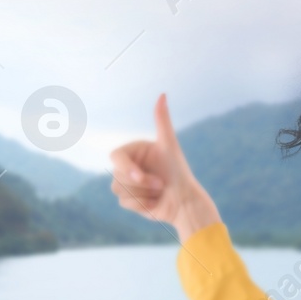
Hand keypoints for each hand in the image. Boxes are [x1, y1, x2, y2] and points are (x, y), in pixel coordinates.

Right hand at [109, 93, 220, 240]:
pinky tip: (155, 203)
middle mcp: (127, 167)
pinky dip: (142, 205)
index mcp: (133, 152)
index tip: (141, 176)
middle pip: (117, 176)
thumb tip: (163, 94)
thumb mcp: (169, 145)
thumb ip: (162, 120)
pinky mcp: (129, 201)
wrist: (185, 201)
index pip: (115, 157)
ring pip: (119, 190)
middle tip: (161, 184)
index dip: (126, 168)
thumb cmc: (179, 172)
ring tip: (159, 192)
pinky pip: (124, 203)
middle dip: (142, 184)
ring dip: (143, 194)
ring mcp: (126, 184)